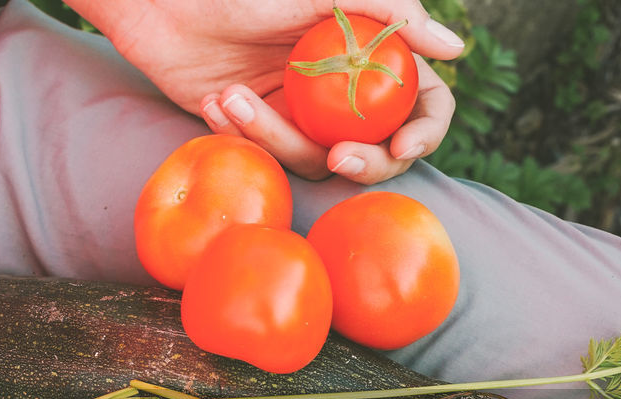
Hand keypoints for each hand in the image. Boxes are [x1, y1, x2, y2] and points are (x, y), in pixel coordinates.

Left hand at [77, 0, 464, 182]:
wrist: (163, 6)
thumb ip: (392, 13)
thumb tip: (457, 49)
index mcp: (371, 55)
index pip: (424, 102)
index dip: (425, 130)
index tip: (405, 144)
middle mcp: (344, 91)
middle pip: (381, 150)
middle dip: (366, 162)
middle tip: (338, 155)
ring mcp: (304, 115)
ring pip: (317, 160)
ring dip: (276, 137)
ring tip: (234, 96)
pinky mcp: (263, 132)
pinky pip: (272, 158)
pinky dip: (244, 136)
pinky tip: (218, 103)